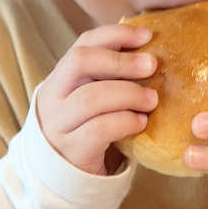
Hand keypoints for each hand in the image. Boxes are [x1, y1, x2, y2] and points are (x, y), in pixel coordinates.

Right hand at [37, 24, 157, 175]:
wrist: (65, 173)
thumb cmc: (88, 126)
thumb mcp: (93, 96)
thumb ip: (111, 76)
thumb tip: (153, 49)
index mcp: (61, 75)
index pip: (84, 42)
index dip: (116, 34)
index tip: (147, 36)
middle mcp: (54, 96)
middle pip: (81, 62)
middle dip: (120, 61)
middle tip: (152, 65)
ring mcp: (59, 123)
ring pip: (92, 97)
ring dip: (129, 94)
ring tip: (152, 99)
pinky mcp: (72, 150)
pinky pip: (100, 129)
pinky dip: (126, 121)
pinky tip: (141, 122)